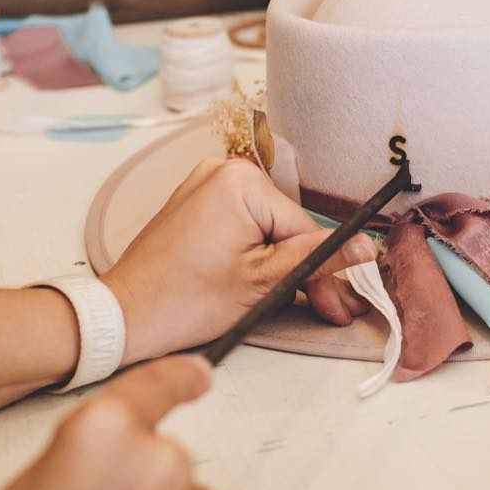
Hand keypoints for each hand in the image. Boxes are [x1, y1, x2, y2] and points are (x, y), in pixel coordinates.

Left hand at [102, 158, 374, 362]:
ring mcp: (205, 185)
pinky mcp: (195, 204)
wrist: (123, 318)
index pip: (304, 227)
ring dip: (283, 265)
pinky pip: (242, 226)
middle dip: (306, 271)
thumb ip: (318, 259)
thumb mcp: (264, 282)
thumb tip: (366, 246)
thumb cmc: (185, 302)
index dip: (325, 272)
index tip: (339, 306)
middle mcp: (222, 171)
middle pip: (286, 226)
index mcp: (241, 182)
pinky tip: (267, 284)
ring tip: (298, 302)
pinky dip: (256, 255)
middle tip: (328, 309)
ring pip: (267, 229)